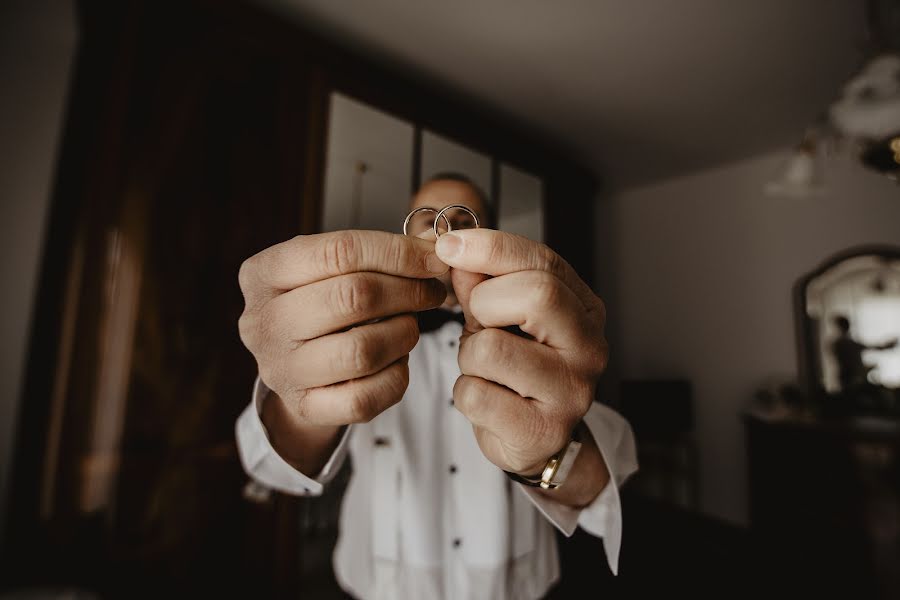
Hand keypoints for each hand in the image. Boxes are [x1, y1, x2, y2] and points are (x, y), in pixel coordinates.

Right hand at [238, 231, 447, 436]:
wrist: (293, 366)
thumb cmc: (320, 305)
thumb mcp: (333, 268)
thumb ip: (381, 252)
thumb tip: (435, 246)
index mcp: (264, 273)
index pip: (340, 250)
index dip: (398, 253)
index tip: (434, 260)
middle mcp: (264, 321)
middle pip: (353, 296)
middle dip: (408, 291)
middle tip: (432, 292)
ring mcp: (281, 369)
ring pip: (362, 350)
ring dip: (403, 334)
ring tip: (409, 325)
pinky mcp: (304, 406)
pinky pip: (365, 397)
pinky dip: (395, 376)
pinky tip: (397, 360)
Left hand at [435, 229, 607, 475]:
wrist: (535, 441)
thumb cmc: (518, 373)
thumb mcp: (502, 319)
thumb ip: (482, 285)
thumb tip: (458, 251)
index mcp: (585, 310)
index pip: (544, 263)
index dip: (491, 248)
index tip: (449, 244)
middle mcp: (589, 347)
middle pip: (537, 294)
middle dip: (485, 302)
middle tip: (478, 322)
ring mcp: (571, 392)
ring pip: (492, 348)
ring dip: (469, 357)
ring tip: (484, 369)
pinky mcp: (542, 431)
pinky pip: (476, 394)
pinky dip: (466, 394)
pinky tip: (486, 399)